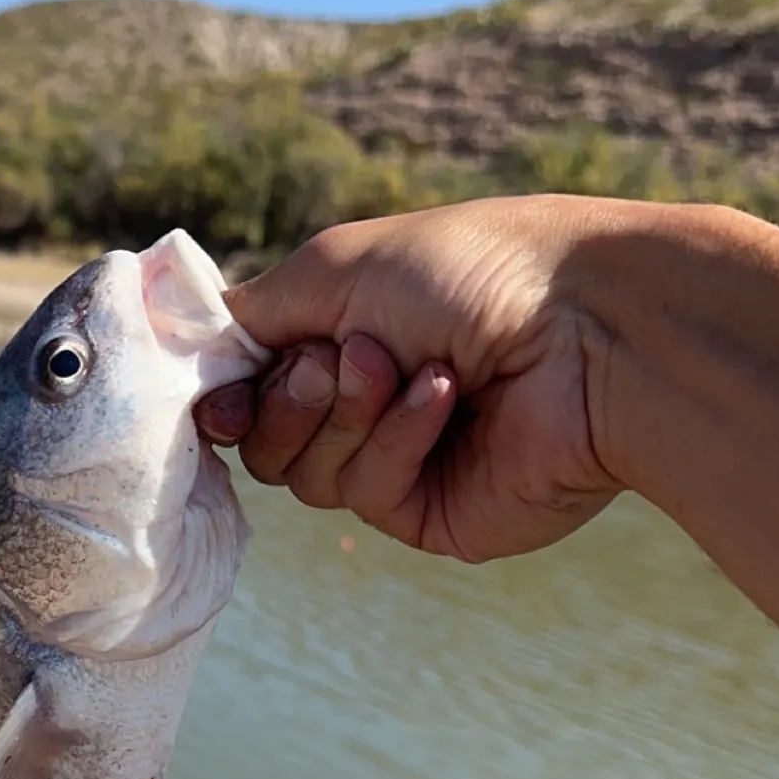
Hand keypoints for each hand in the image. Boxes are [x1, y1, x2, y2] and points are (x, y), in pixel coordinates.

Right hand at [197, 196, 624, 562]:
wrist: (586, 325)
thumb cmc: (469, 271)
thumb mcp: (337, 265)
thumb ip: (251, 311)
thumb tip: (192, 344)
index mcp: (342, 338)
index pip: (249, 386)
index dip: (224, 394)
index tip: (215, 392)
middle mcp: (363, 404)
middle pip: (263, 441)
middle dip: (291, 399)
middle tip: (340, 357)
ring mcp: (396, 462)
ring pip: (305, 475)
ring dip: (347, 413)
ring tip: (406, 366)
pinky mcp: (430, 513)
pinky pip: (365, 494)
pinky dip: (396, 438)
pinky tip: (447, 397)